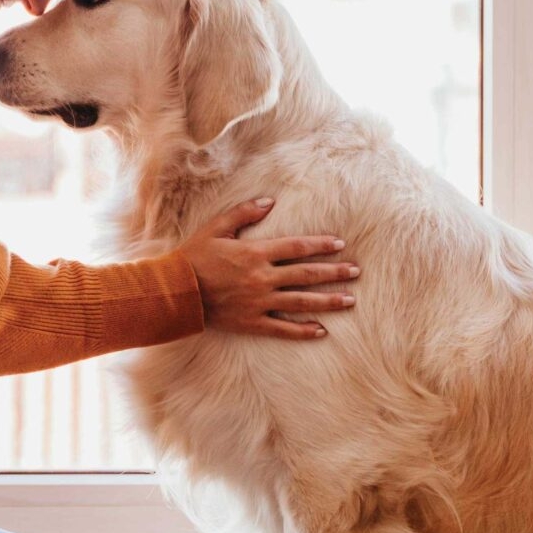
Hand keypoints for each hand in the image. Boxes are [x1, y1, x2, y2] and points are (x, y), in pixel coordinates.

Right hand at [179, 197, 359, 340]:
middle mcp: (262, 278)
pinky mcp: (252, 322)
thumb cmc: (194, 257)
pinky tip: (321, 331)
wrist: (176, 292)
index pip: (297, 247)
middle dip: (334, 273)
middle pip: (306, 274)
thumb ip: (243, 213)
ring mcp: (259, 302)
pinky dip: (303, 330)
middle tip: (356, 272)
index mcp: (256, 253)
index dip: (320, 245)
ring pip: (301, 301)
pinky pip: (283, 328)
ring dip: (328, 301)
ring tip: (350, 300)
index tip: (340, 244)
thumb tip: (269, 201)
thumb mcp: (216, 228)